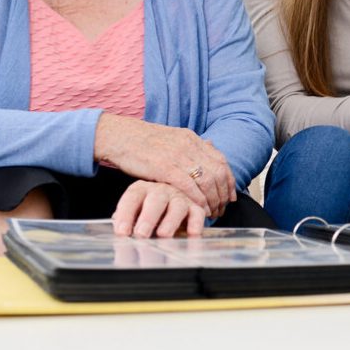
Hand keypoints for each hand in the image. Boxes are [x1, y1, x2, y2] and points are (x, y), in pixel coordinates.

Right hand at [94, 114, 236, 216]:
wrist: (120, 136)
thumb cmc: (142, 141)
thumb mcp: (172, 138)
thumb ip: (189, 146)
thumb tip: (208, 149)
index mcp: (191, 138)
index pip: (220, 160)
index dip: (229, 180)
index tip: (230, 195)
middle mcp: (189, 145)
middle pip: (218, 173)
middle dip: (223, 194)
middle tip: (222, 209)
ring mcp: (178, 156)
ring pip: (207, 180)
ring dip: (213, 200)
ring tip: (212, 212)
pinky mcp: (165, 167)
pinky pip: (189, 186)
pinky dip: (198, 200)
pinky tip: (200, 209)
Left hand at [112, 180, 205, 237]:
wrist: (170, 202)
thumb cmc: (147, 210)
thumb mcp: (134, 212)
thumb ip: (127, 220)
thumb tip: (121, 233)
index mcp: (142, 189)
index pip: (132, 198)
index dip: (125, 214)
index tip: (121, 232)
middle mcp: (161, 190)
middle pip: (156, 199)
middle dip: (148, 217)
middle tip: (141, 234)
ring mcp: (179, 197)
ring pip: (177, 205)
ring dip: (170, 221)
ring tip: (163, 235)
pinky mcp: (195, 207)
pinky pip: (197, 213)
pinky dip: (196, 223)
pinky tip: (192, 234)